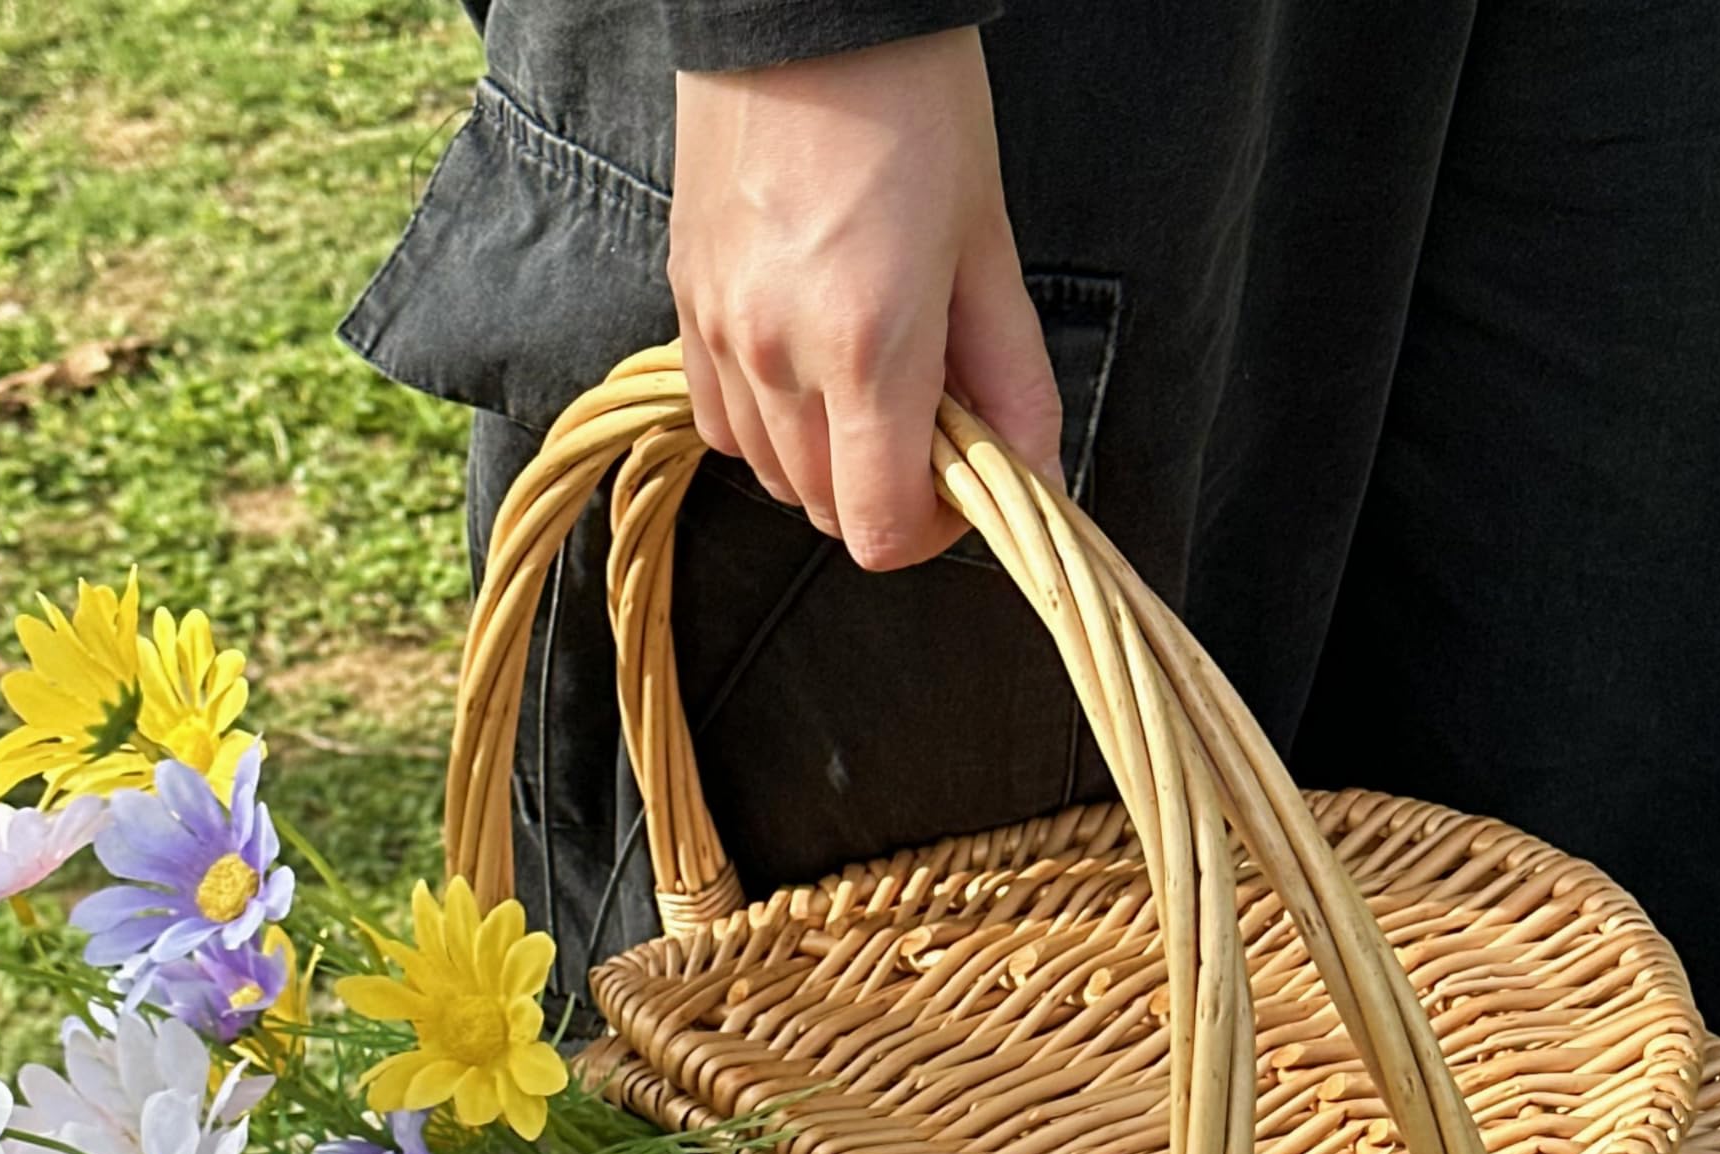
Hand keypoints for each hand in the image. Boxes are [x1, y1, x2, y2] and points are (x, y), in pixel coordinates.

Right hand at [669, 29, 1063, 571]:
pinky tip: (805, 366)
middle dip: (883, 492)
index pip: (879, 531)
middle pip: (824, 511)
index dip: (929, 534)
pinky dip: (765, 423)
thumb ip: (1010, 375)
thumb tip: (1035, 470)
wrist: (803, 1)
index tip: (960, 488)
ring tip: (868, 385)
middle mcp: (777, 360)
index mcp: (866, 353)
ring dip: (824, 461)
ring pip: (769, 474)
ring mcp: (719, 335)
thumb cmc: (912, 102)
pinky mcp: (685, 303)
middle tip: (929, 424)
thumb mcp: (986, 243)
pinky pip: (719, 420)